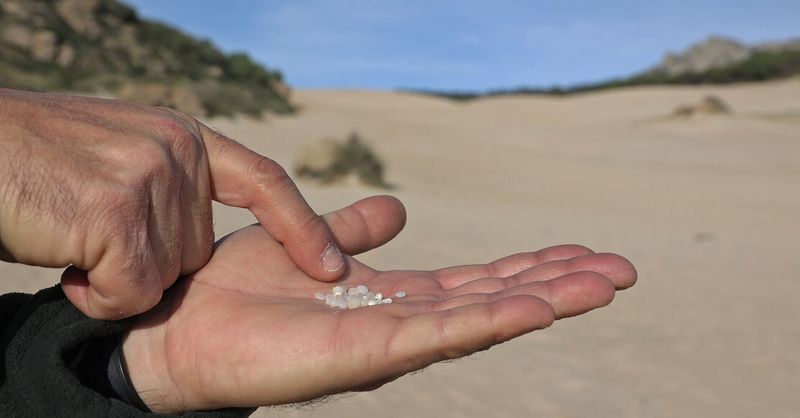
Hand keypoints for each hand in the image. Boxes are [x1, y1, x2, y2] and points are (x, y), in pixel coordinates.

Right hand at [0, 88, 344, 318]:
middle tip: (92, 231)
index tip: (334, 264)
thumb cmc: (33, 161)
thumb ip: (169, 179)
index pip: (264, 181)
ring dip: (118, 277)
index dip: (301, 226)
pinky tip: (66, 259)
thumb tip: (200, 238)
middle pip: (199, 251)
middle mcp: (176, 152)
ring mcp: (150, 180)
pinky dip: (98, 295)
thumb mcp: (117, 152)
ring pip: (166, 278)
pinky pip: (133, 292)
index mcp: (182, 136)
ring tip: (72, 237)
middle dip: (149, 260)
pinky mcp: (118, 215)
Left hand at [122, 196, 636, 412]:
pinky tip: (536, 308)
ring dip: (545, 301)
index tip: (582, 252)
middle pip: (496, 299)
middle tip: (621, 271)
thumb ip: (358, 229)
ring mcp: (390, 340)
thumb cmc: (242, 288)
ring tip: (603, 285)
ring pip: (483, 318)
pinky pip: (440, 333)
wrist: (183, 323)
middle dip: (558, 285)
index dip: (530, 266)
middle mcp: (402, 321)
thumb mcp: (313, 240)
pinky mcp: (367, 353)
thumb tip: (401, 209)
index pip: (477, 280)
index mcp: (393, 296)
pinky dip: (490, 320)